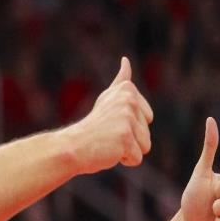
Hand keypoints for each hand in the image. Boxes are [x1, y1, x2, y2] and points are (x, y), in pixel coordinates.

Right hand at [68, 57, 153, 173]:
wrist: (71, 146)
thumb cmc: (91, 127)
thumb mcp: (107, 99)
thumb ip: (121, 82)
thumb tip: (126, 61)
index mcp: (127, 90)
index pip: (148, 117)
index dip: (131, 126)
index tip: (111, 122)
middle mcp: (128, 100)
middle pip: (147, 132)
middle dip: (131, 140)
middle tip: (108, 134)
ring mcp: (127, 118)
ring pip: (145, 146)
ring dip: (128, 150)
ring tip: (108, 142)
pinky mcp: (125, 137)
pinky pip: (137, 158)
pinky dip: (124, 160)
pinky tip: (108, 151)